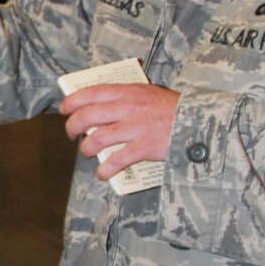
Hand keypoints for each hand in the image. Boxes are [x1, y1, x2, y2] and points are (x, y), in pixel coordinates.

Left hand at [61, 83, 180, 178]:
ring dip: (86, 149)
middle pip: (87, 116)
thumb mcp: (149, 94)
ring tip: (87, 153)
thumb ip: (128, 99)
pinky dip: (104, 170)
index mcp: (129, 92)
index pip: (91, 92)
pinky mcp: (143, 147)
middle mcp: (128, 108)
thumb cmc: (174, 110)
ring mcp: (135, 128)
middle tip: (72, 134)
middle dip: (72, 127)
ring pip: (97, 139)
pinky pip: (115, 161)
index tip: (65, 109)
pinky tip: (102, 173)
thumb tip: (104, 109)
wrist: (199, 122)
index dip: (72, 101)